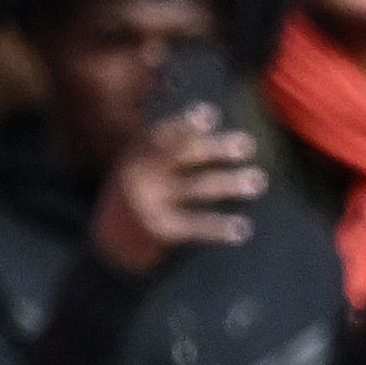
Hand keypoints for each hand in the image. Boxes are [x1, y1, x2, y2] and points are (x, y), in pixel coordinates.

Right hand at [88, 105, 268, 275]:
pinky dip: (219, 227)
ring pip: (197, 189)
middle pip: (184, 157)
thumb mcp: (139, 169)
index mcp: (138, 155)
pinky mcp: (160, 230)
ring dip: (230, 184)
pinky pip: (195, 225)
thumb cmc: (135, 200)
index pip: (163, 135)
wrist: (107, 249)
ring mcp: (151, 203)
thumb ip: (164, 151)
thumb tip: (207, 129)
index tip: (210, 114)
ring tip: (258, 181)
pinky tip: (241, 228)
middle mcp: (143, 175)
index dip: (186, 124)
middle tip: (247, 145)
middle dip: (216, 149)